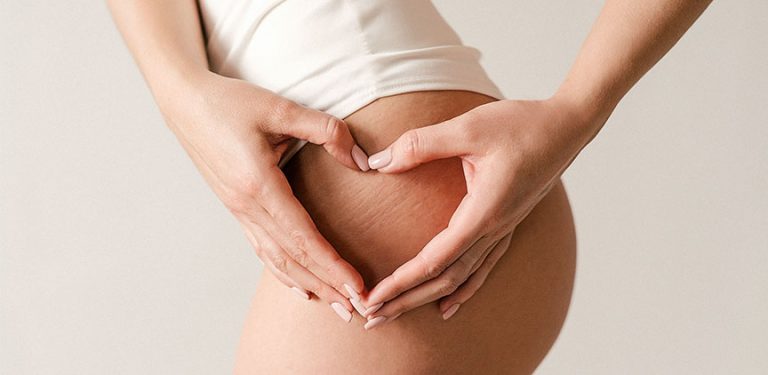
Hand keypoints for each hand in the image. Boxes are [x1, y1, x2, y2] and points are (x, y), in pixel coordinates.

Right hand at [159, 72, 369, 319]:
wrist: (184, 102)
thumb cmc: (230, 102)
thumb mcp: (280, 108)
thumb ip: (326, 131)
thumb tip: (363, 160)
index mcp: (258, 186)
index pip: (303, 238)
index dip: (332, 266)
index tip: (358, 287)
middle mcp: (246, 207)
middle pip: (292, 259)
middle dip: (327, 287)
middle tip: (358, 311)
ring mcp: (238, 211)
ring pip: (277, 260)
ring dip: (309, 285)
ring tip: (336, 306)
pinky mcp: (236, 209)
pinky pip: (262, 249)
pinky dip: (285, 272)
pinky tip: (301, 285)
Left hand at [360, 96, 598, 326]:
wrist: (567, 128)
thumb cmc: (522, 125)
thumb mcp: (468, 128)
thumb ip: (421, 145)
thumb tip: (377, 162)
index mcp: (484, 212)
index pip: (435, 260)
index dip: (402, 282)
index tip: (373, 299)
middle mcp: (494, 230)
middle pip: (445, 279)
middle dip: (406, 301)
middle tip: (371, 319)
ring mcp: (502, 230)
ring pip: (462, 278)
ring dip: (427, 298)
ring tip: (397, 315)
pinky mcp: (506, 224)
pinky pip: (482, 268)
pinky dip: (462, 290)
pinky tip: (449, 304)